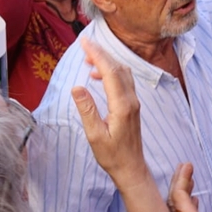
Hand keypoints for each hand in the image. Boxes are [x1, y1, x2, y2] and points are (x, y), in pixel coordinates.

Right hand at [72, 38, 148, 187]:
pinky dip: (111, 71)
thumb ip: (87, 110)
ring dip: (107, 61)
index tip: (85, 42)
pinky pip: (124, 80)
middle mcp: (131, 100)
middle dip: (101, 53)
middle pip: (118, 67)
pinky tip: (98, 75)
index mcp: (122, 105)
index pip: (110, 72)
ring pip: (122, 72)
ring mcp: (133, 102)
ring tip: (88, 58)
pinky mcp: (132, 105)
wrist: (131, 168)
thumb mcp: (95, 136)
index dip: (98, 55)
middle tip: (85, 43)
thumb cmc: (112, 156)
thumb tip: (77, 87)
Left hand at [169, 163, 211, 211]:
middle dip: (182, 181)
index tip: (187, 165)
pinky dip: (192, 205)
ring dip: (186, 192)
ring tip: (190, 182)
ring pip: (182, 207)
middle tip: (185, 168)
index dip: (183, 177)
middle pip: (177, 198)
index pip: (179, 193)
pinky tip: (197, 205)